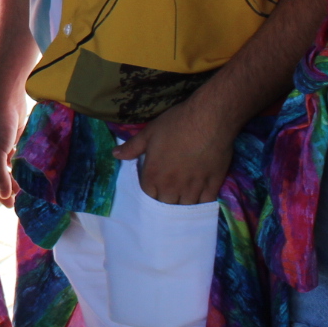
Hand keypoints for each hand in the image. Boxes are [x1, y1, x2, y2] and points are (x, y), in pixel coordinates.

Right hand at [0, 83, 24, 204]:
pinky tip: (31, 172)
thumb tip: (6, 196)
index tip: (12, 207)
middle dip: (10, 187)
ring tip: (29, 189)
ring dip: (18, 177)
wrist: (7, 96)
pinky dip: (23, 164)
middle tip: (24, 200)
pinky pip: (17, 157)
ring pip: (9, 167)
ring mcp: (0, 145)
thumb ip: (0, 175)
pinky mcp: (12, 139)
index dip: (0, 194)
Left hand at [112, 96, 236, 203]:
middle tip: (168, 194)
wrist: (208, 118)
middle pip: (166, 206)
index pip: (147, 197)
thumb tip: (114, 154)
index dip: (150, 194)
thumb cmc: (176, 124)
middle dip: (165, 201)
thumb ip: (132, 147)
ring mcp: (193, 188)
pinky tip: (199, 200)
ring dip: (182, 205)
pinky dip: (201, 204)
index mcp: (153, 176)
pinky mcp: (212, 185)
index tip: (153, 189)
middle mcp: (172, 187)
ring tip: (182, 199)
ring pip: (185, 207)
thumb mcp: (149, 132)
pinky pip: (205, 203)